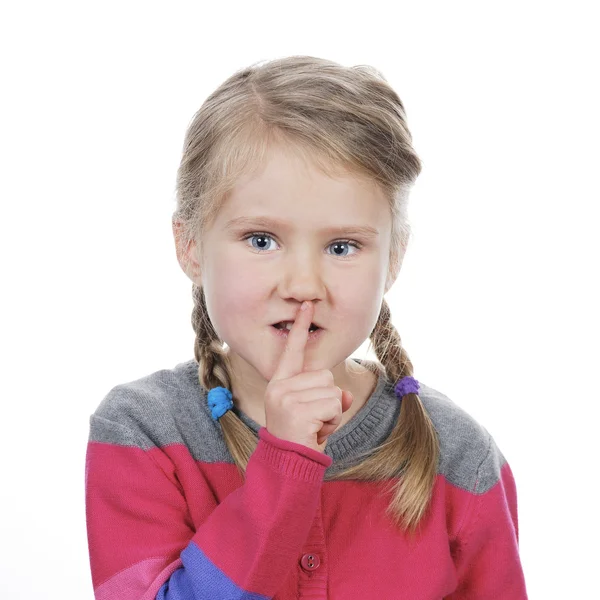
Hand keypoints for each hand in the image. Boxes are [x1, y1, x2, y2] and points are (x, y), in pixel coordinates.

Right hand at [264, 301, 353, 452]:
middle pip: (325, 376)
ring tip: (314, 427)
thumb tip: (345, 394)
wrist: (287, 466)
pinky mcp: (297, 410)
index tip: (307, 305)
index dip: (301, 327)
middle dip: (329, 399)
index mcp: (280, 383)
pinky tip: (316, 432)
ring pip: (332, 391)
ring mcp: (286, 398)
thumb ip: (327, 396)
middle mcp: (279, 387)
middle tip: (313, 420)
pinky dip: (333, 421)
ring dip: (332, 412)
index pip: (292, 351)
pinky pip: (334, 405)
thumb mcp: (314, 412)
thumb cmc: (300, 437)